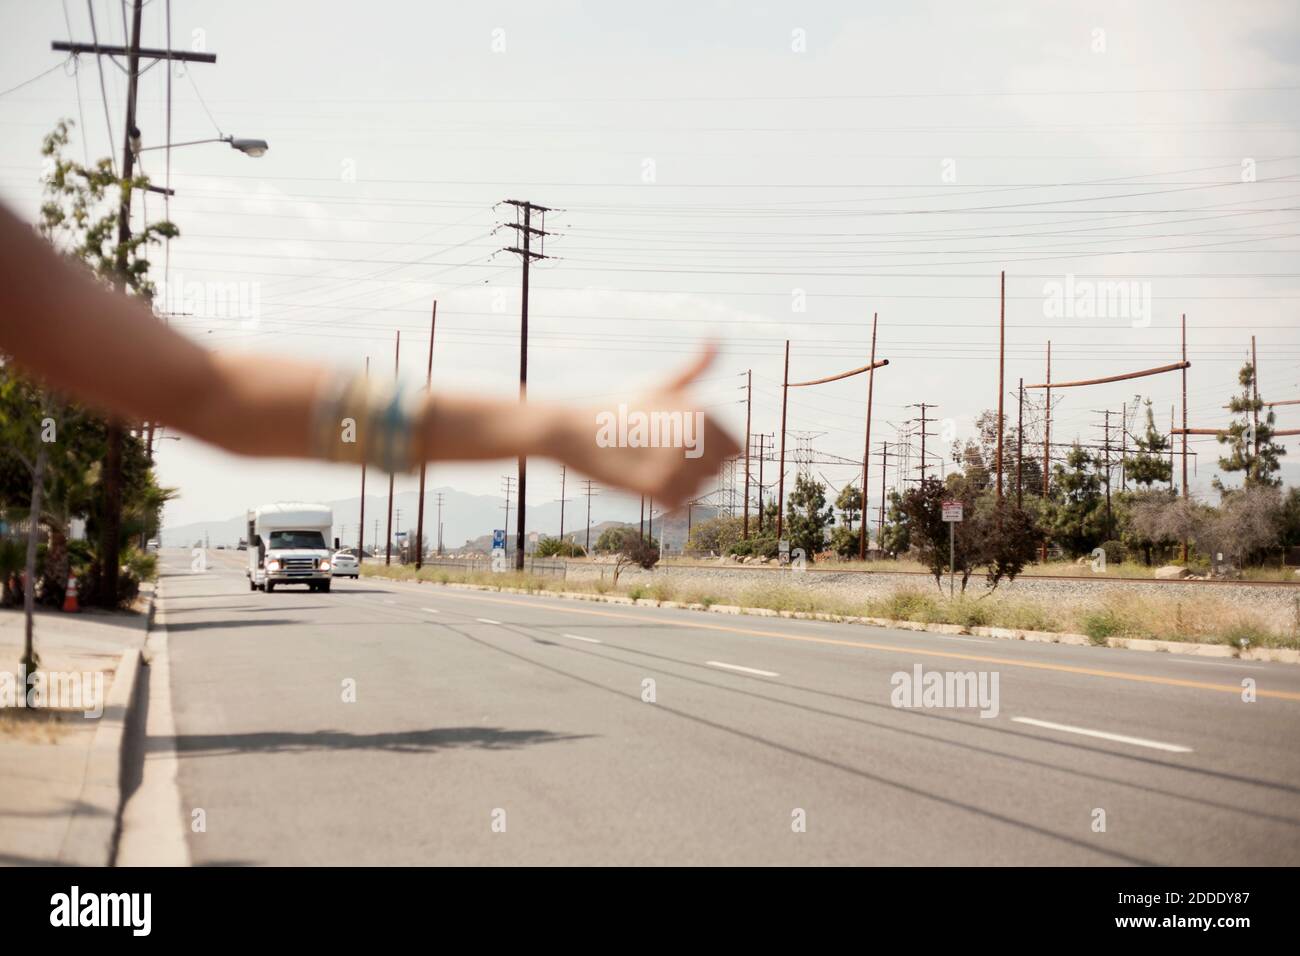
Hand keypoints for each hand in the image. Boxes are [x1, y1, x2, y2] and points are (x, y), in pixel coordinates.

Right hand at [548, 345, 740, 510]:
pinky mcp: (655, 486)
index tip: (684, 444)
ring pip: (697, 491)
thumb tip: (716, 337)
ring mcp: (676, 461)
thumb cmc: (619, 407)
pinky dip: (662, 499)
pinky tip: (642, 480)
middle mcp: (694, 435)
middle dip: (695, 468)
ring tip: (648, 464)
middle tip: (658, 454)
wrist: (574, 430)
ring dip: (678, 485)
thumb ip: (695, 368)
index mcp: (701, 411)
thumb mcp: (660, 384)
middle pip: (717, 473)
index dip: (714, 450)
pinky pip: (677, 504)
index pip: (736, 450)